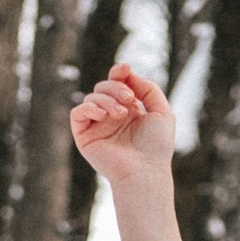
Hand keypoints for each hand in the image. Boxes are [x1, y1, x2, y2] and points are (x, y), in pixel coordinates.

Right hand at [69, 62, 177, 190]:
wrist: (145, 171)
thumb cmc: (156, 146)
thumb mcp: (162, 111)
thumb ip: (148, 88)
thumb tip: (128, 74)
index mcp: (129, 110)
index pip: (117, 84)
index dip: (119, 73)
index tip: (125, 68)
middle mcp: (111, 117)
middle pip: (104, 87)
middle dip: (116, 87)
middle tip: (129, 99)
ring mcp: (97, 127)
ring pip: (92, 97)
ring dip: (107, 99)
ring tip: (121, 114)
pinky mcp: (84, 137)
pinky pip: (77, 113)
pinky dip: (89, 107)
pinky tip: (103, 114)